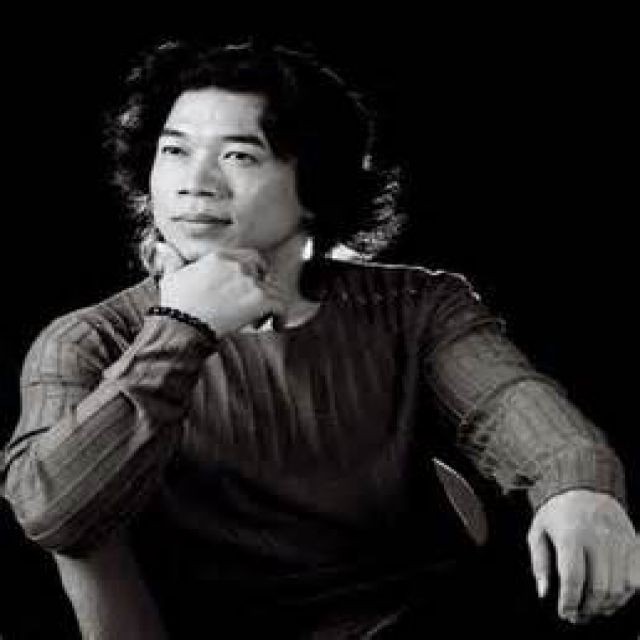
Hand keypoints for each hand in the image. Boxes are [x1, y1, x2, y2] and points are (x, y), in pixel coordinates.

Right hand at [156, 242, 285, 335]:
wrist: (183, 324)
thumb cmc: (176, 304)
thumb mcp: (171, 277)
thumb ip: (171, 260)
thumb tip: (161, 247)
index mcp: (220, 258)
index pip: (250, 257)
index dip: (256, 271)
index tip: (254, 284)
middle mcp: (238, 266)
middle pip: (265, 272)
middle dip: (266, 287)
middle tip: (261, 303)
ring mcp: (250, 282)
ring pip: (275, 289)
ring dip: (272, 304)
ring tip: (266, 318)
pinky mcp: (260, 300)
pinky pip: (281, 305)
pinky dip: (281, 316)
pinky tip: (277, 325)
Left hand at [527, 489, 638, 623]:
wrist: (582, 486)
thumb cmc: (557, 513)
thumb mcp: (538, 531)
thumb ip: (539, 562)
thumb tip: (544, 593)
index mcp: (571, 534)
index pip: (573, 577)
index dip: (569, 601)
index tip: (565, 613)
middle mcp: (598, 537)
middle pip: (600, 587)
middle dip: (589, 608)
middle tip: (579, 616)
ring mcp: (619, 540)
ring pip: (621, 588)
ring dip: (608, 606)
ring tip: (594, 609)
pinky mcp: (633, 542)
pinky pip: (636, 578)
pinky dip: (627, 594)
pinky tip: (612, 596)